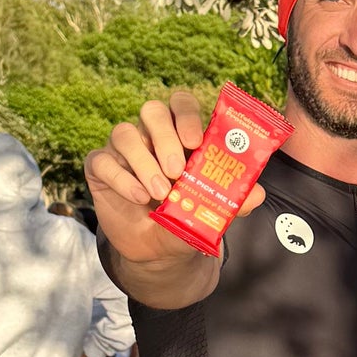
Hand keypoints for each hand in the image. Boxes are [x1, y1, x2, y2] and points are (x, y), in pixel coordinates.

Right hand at [85, 89, 267, 270]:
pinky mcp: (100, 167)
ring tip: (160, 193)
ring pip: (125, 133)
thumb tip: (257, 193)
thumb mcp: (209, 214)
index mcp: (179, 135)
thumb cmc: (184, 220)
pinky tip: (139, 197)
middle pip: (152, 110)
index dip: (187, 115)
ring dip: (144, 163)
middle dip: (165, 137)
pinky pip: (102, 161)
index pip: (181, 104)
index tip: (195, 142)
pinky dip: (122, 179)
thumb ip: (231, 202)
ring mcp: (123, 149)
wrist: (156, 252)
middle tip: (177, 170)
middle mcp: (149, 135)